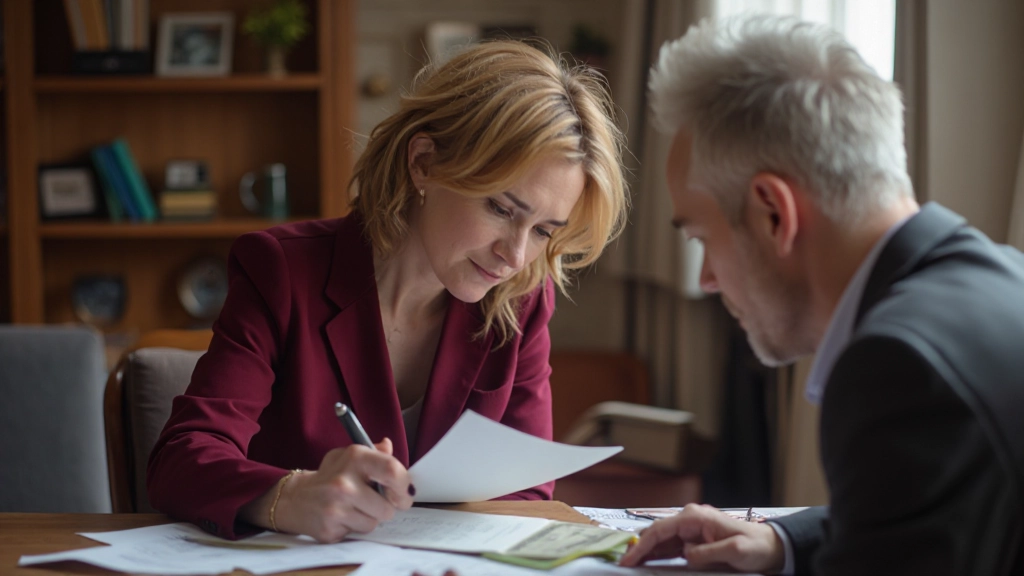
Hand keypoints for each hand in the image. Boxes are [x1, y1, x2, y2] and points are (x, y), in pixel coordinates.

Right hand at [276, 438, 413, 542]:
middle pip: (387, 507)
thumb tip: (389, 446)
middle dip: (386, 507)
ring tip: (355, 508)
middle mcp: (344, 483)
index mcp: (354, 458)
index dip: (404, 485)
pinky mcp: (329, 529)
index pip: (392, 471)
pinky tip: (343, 518)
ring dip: (370, 518)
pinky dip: (354, 528)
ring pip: (374, 523)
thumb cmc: (330, 475)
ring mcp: (335, 508)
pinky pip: (358, 534)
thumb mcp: (349, 456)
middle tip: (377, 502)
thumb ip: (374, 453)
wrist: (295, 498)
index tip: (404, 492)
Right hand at [619, 503, 784, 572]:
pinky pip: (670, 548)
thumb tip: (686, 554)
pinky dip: (657, 555)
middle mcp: (690, 520)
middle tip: (624, 564)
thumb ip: (707, 552)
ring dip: (646, 553)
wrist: (770, 547)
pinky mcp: (694, 541)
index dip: (642, 545)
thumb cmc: (755, 546)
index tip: (628, 558)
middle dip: (639, 548)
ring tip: (631, 564)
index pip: (661, 530)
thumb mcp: (734, 551)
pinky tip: (647, 562)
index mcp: (696, 518)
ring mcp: (691, 530)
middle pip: (656, 534)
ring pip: (661, 541)